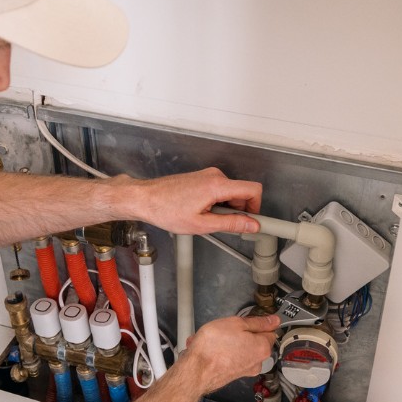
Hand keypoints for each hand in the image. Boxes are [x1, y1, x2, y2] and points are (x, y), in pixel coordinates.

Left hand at [109, 167, 262, 234]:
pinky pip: (218, 191)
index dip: (257, 208)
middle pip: (242, 193)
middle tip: (222, 225)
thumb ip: (230, 224)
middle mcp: (215, 176)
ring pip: (230, 194)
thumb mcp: (202, 224)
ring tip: (205, 219)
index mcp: (217, 185)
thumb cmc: (166, 209)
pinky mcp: (201, 179)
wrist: (144, 198)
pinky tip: (200, 212)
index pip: (253, 190)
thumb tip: (251, 225)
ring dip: (225, 209)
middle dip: (238, 211)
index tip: (257, 222)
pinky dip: (216, 204)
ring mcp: (207, 176)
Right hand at [179, 314, 278, 393]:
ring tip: (212, 338)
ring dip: (227, 343)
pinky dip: (220, 352)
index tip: (247, 320)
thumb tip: (273, 321)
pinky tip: (208, 348)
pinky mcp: (232, 375)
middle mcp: (257, 362)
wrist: (196, 370)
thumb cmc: (214, 347)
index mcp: (263, 347)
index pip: (269, 331)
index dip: (257, 323)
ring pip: (239, 349)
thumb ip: (257, 322)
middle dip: (240, 334)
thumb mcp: (236, 323)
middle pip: (253, 341)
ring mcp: (245, 370)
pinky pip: (229, 358)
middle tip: (225, 328)